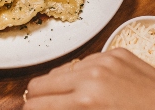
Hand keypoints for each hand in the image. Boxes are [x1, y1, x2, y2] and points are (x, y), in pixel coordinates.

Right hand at [23, 48, 154, 109]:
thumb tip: (46, 109)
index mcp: (87, 100)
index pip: (37, 104)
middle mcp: (92, 74)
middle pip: (40, 84)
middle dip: (38, 100)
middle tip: (41, 109)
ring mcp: (104, 59)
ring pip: (61, 71)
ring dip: (58, 87)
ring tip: (66, 102)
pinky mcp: (117, 52)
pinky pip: (84, 62)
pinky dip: (80, 76)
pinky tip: (91, 90)